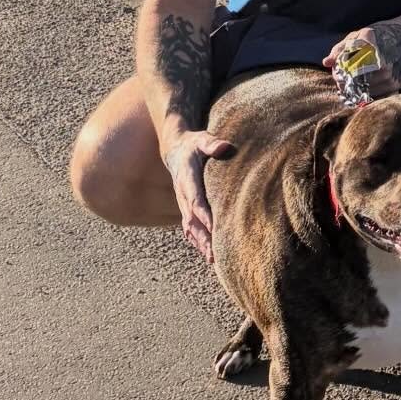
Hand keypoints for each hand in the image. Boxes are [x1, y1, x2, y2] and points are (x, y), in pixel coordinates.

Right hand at [164, 130, 234, 262]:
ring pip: (191, 227)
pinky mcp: (187, 208)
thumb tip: (224, 147)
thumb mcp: (202, 139)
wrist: (176, 151)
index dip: (203, 214)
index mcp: (186, 179)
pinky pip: (191, 228)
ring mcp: (183, 204)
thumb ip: (212, 144)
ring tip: (213, 261)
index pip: (195, 199)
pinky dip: (198, 241)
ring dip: (201, 244)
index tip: (212, 227)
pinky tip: (208, 255)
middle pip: (192, 220)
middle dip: (203, 237)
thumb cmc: (194, 144)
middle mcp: (183, 195)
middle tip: (214, 254)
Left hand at [323, 18, 400, 98]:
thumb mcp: (360, 35)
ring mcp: (388, 76)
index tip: (337, 72)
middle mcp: (380, 63)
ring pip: (362, 91)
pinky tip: (367, 85)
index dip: (338, 74)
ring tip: (356, 81)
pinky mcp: (395, 85)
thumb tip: (326, 62)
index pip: (345, 69)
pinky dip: (367, 92)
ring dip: (355, 89)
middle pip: (353, 83)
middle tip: (343, 80)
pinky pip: (374, 94)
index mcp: (368, 48)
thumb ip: (341, 49)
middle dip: (345, 83)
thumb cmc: (382, 35)